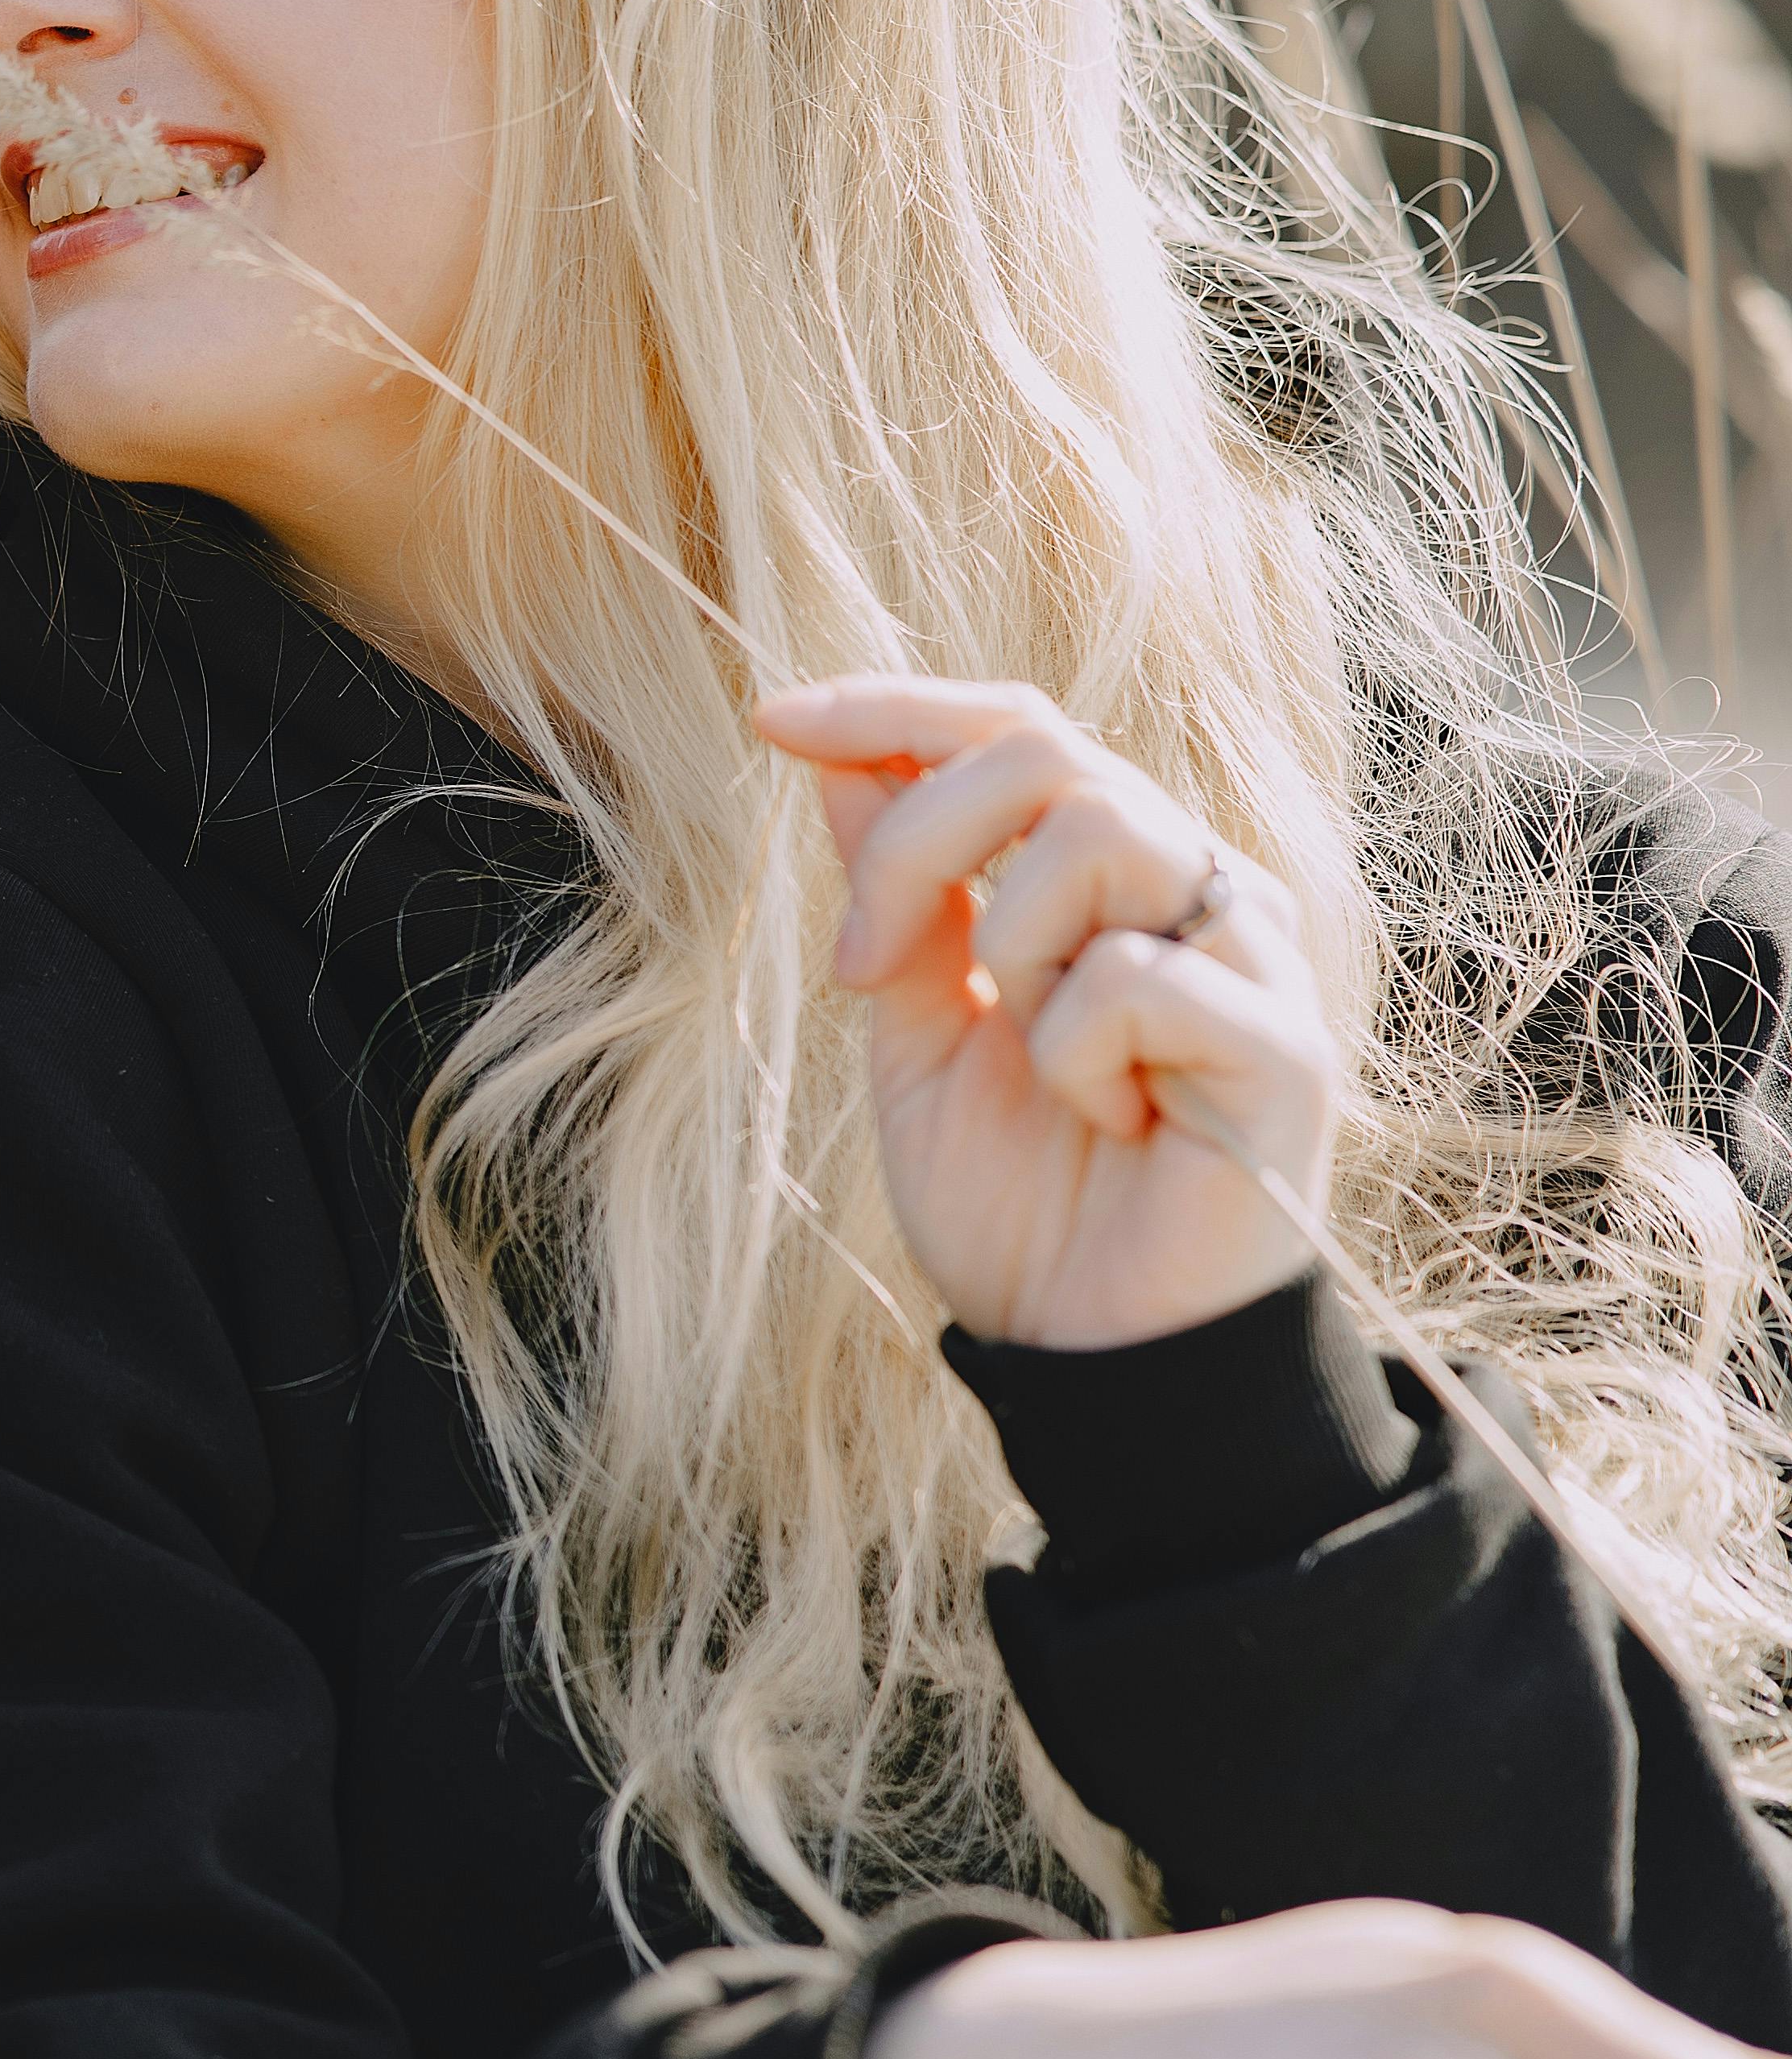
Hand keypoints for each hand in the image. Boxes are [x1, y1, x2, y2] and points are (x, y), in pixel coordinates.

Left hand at [755, 675, 1333, 1349]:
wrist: (1088, 1351)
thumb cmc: (1017, 1200)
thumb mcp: (916, 1033)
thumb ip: (897, 900)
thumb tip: (841, 761)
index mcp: (1111, 877)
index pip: (1018, 727)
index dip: (893, 707)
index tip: (772, 720)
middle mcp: (1196, 889)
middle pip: (1047, 753)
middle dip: (917, 842)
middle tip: (859, 969)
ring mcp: (1252, 958)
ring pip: (1103, 834)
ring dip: (1014, 950)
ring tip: (1033, 1059)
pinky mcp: (1287, 1045)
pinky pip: (1139, 975)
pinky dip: (1076, 1054)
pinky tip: (1111, 1124)